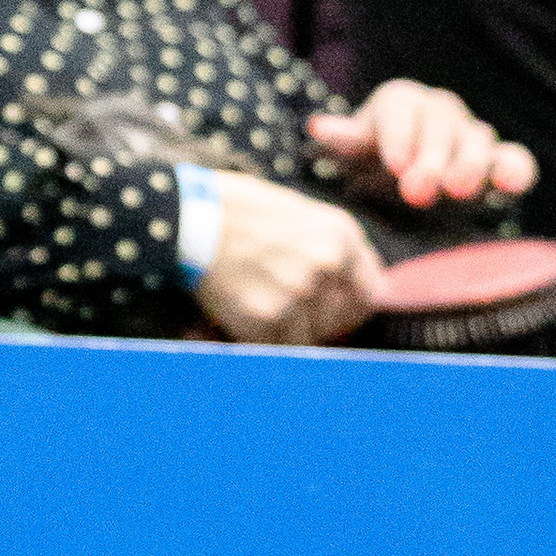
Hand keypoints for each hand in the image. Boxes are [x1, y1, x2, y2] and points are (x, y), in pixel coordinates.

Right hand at [195, 172, 386, 345]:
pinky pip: (277, 346)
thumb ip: (324, 246)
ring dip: (286, 331)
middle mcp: (329, 264)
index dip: (348, 304)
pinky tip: (242, 315)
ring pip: (309, 335)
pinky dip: (260, 338)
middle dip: (317, 320)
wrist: (186, 216)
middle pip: (341, 318)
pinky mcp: (269, 318)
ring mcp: (300, 293)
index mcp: (341, 235)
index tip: (330, 309)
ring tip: (258, 306)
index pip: (369, 291)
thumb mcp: (296, 212)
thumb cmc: (232, 209)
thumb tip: (340, 281)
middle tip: (286, 311)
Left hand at [307, 80, 536, 212]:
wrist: (397, 184)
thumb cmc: (370, 162)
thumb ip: (344, 142)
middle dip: (431, 157)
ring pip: (477, 139)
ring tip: (460, 190)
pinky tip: (511, 187)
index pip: (400, 110)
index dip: (398, 136)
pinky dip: (515, 171)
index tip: (394, 165)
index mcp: (400, 102)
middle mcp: (439, 110)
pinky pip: (514, 159)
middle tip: (420, 190)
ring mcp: (471, 135)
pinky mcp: (497, 162)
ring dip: (470, 164)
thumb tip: (319, 127)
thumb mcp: (351, 153)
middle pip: (441, 124)